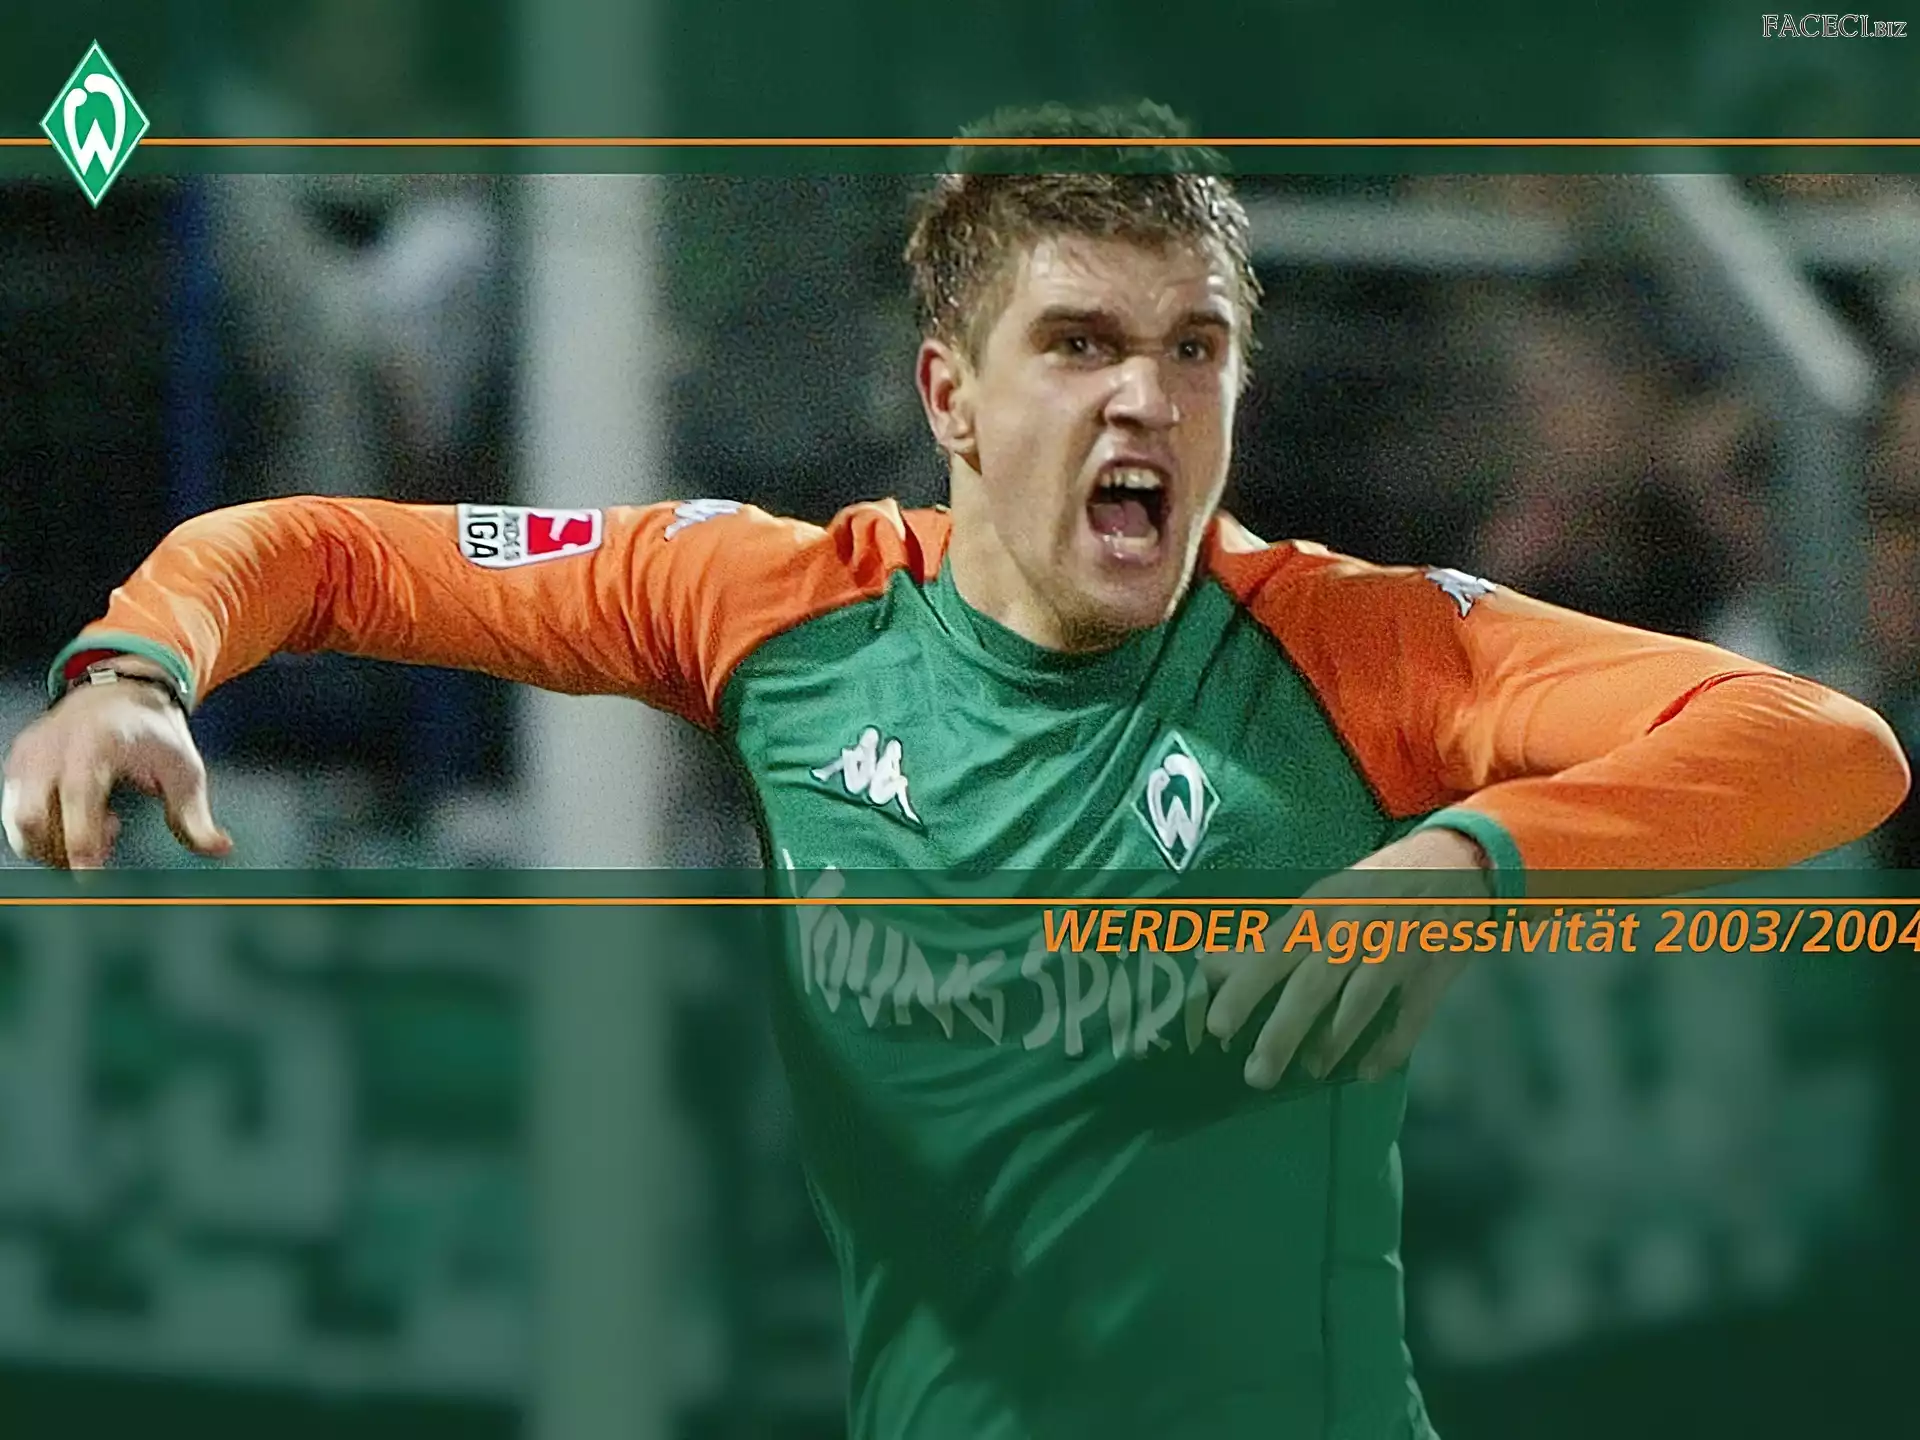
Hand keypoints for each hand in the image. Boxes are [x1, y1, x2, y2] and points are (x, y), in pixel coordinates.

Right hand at [3, 672, 231, 869]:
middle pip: (32, 816)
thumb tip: (220, 849)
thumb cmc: (154, 733)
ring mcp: (30, 755)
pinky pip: (16, 814)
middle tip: (111, 838)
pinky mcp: (17, 765)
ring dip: (56, 842)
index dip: (80, 839)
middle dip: (63, 847)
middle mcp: (55, 747)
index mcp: (97, 742)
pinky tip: (84, 817)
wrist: (119, 695)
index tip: (89, 875)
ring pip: (20, 822)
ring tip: (104, 823)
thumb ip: (196, 815)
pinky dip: (45, 831)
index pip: (79, 797)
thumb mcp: (184, 771)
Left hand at [1204, 828, 1491, 1087]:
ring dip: (1331, 1043)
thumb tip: (1209, 964)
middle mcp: (1354, 929)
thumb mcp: (1323, 899)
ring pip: (1358, 1004)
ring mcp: (1397, 951)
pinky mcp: (1433, 972)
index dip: (1243, 989)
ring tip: (1309, 1072)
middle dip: (1280, 1034)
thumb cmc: (1375, 886)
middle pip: (1311, 987)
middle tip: (1256, 1075)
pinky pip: (1410, 1018)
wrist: (1460, 864)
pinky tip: (1367, 1074)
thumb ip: (1271, 937)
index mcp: (1321, 907)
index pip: (1272, 951)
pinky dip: (1389, 1049)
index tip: (1217, 1026)